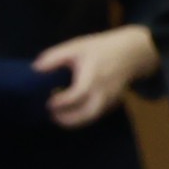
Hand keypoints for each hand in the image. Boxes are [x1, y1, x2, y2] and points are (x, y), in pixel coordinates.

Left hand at [37, 25, 160, 127]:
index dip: (60, 102)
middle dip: (67, 120)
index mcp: (93, 77)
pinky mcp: (114, 103)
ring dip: (74, 121)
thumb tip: (35, 69)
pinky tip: (70, 112)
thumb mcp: (76, 47)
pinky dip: (83, 118)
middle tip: (51, 115)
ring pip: (93, 118)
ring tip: (57, 116)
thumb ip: (54, 57)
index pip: (76, 95)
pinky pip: (98, 115)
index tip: (47, 102)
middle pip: (87, 114)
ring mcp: (111, 99)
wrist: (132, 52)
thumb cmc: (101, 48)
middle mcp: (104, 92)